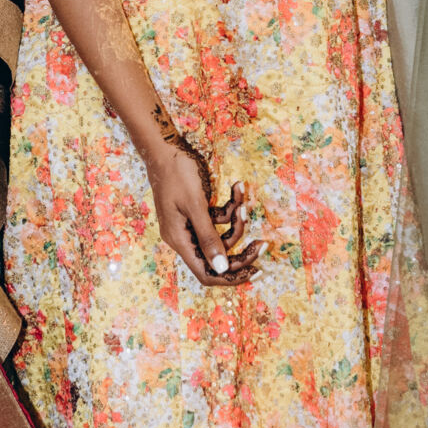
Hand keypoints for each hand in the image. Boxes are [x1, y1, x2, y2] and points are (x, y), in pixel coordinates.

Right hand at [145, 142, 257, 289]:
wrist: (164, 149)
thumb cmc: (176, 174)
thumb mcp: (195, 205)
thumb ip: (208, 237)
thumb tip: (222, 268)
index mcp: (180, 241)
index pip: (207, 273)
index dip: (230, 277)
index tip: (254, 271)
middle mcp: (185, 237)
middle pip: (218, 257)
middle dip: (241, 250)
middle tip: (262, 245)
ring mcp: (191, 225)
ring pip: (222, 234)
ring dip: (236, 218)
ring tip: (242, 197)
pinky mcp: (198, 212)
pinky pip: (219, 218)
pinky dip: (230, 206)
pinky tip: (237, 187)